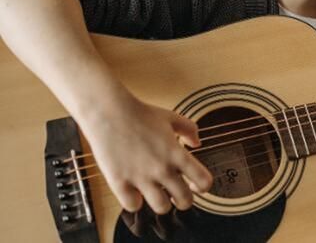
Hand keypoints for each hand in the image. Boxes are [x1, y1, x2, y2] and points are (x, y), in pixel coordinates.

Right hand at [77, 93, 212, 214]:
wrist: (108, 112)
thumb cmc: (139, 113)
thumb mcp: (171, 117)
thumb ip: (189, 129)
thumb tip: (197, 143)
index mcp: (177, 154)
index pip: (204, 181)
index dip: (203, 186)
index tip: (195, 184)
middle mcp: (162, 168)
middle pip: (185, 201)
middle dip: (183, 200)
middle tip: (176, 194)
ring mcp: (140, 177)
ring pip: (161, 208)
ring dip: (161, 203)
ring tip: (156, 194)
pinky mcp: (119, 182)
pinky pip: (133, 206)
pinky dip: (135, 201)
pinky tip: (134, 191)